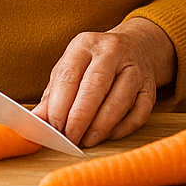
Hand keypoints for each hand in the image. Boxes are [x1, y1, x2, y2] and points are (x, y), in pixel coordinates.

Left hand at [34, 18, 176, 146]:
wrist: (137, 46)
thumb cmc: (94, 63)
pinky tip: (109, 135)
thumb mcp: (70, 68)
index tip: (53, 127)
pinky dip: (123, 128)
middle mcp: (111, 52)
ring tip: (87, 140)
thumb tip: (36, 123)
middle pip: (95, 86)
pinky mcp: (150, 86)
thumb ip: (53, 95)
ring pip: (120, 100)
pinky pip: (139, 111)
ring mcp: (134, 68)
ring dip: (101, 125)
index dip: (59, 105)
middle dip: (80, 117)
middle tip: (70, 138)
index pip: (68, 75)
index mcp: (84, 45)